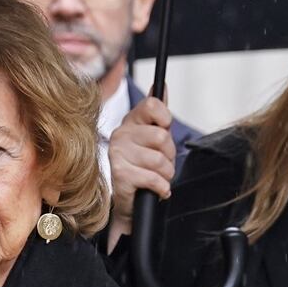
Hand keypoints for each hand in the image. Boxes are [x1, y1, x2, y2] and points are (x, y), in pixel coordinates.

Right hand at [106, 96, 174, 246]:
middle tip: (161, 163)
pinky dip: (162, 188)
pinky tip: (156, 189)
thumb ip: (158, 113)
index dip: (165, 120)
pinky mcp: (120, 174)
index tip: (164, 130)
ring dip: (166, 174)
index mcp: (130, 121)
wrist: (130, 200)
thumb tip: (161, 86)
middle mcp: (121, 134)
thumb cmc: (143, 167)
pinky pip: (154, 178)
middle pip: (162, 137)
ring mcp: (118, 154)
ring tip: (157, 177)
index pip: (152, 105)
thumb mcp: (153, 138)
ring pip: (159, 160)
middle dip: (169, 155)